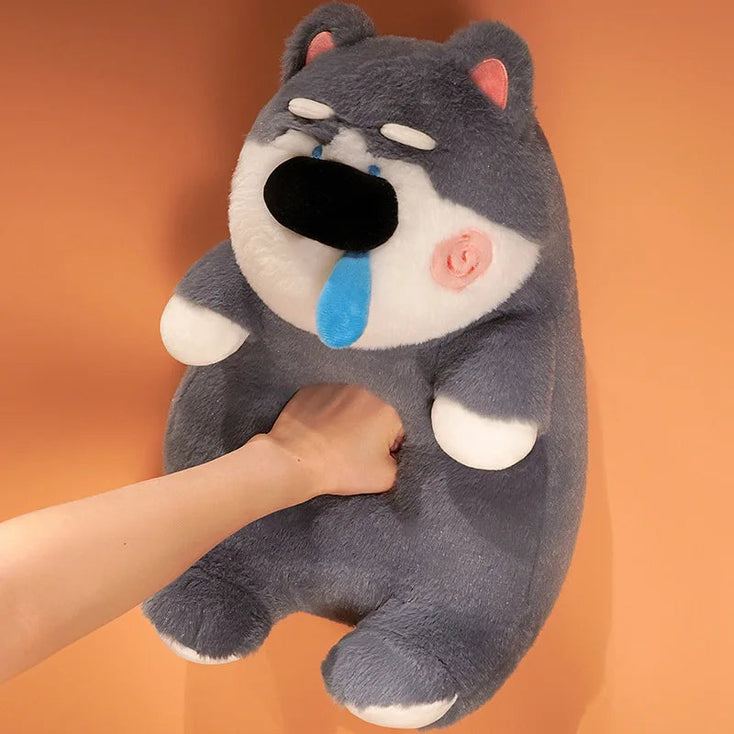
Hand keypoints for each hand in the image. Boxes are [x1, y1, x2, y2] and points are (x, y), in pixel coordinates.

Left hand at [252, 384, 403, 498]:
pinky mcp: (312, 390)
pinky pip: (324, 402)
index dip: (384, 451)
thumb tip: (389, 456)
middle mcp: (363, 393)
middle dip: (364, 432)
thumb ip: (397, 464)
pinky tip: (316, 433)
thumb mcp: (384, 478)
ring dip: (344, 421)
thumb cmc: (340, 469)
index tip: (367, 460)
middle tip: (349, 453)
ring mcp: (335, 388)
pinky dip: (322, 415)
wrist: (296, 460)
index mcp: (386, 411)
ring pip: (347, 407)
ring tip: (330, 443)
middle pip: (371, 416)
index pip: (394, 433)